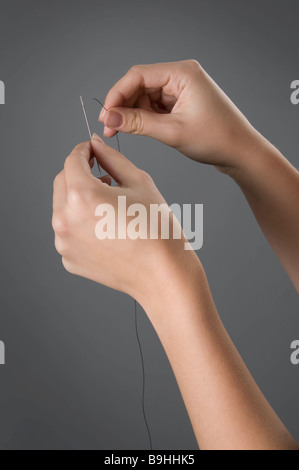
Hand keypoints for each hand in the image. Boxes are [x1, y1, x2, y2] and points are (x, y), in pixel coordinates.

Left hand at [52, 136, 196, 304]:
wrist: (163, 274)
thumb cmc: (157, 230)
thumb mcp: (138, 182)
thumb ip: (111, 159)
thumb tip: (96, 144)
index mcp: (81, 196)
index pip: (72, 160)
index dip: (84, 150)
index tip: (93, 150)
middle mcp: (65, 220)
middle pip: (62, 182)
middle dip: (79, 173)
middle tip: (104, 176)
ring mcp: (64, 243)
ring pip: (63, 207)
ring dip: (79, 199)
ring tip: (109, 204)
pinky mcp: (69, 259)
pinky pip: (69, 231)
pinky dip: (81, 223)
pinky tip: (106, 227)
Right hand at [99, 60, 261, 172]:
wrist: (241, 152)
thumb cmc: (217, 139)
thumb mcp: (172, 131)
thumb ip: (138, 123)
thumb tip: (110, 118)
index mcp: (183, 73)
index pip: (138, 75)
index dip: (117, 94)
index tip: (105, 115)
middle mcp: (182, 75)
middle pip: (140, 84)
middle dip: (123, 105)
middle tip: (109, 127)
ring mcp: (182, 88)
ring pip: (146, 96)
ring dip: (132, 113)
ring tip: (122, 131)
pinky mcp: (182, 100)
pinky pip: (156, 105)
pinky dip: (145, 116)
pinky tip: (138, 128)